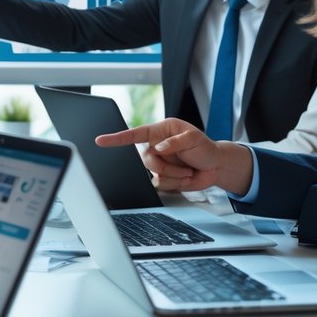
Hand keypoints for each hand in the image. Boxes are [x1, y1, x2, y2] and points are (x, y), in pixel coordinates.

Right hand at [95, 118, 253, 194]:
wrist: (215, 167)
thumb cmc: (205, 148)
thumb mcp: (194, 138)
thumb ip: (175, 141)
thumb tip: (158, 148)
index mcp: (160, 132)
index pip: (135, 134)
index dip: (117, 138)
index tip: (101, 140)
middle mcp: (156, 147)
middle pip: (146, 159)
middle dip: (166, 167)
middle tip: (185, 168)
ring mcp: (159, 163)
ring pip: (154, 174)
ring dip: (174, 176)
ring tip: (188, 172)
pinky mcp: (163, 177)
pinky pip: (160, 184)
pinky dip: (176, 183)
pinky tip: (185, 178)